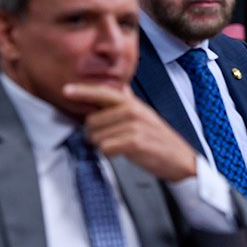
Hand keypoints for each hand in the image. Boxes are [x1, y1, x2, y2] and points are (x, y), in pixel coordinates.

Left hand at [63, 83, 197, 181]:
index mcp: (133, 103)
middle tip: (110, 138)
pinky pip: (106, 148)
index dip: (83, 91)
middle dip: (95, 133)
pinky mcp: (134, 142)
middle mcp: (133, 111)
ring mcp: (134, 126)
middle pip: (92, 120)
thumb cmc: (159, 139)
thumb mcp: (145, 115)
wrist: (179, 159)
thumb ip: (129, 101)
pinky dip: (110, 154)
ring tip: (119, 146)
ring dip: (103, 145)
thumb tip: (120, 88)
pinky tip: (122, 153)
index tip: (66, 90)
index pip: (103, 93)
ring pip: (97, 136)